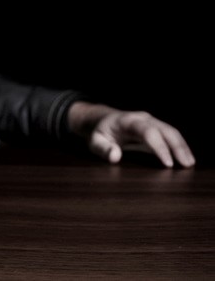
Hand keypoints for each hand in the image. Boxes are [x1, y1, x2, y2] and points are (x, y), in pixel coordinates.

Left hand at [68, 102, 194, 167]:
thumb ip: (102, 149)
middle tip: (186, 165)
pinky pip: (170, 135)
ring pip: (171, 131)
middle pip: (165, 130)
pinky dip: (179, 146)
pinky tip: (185, 158)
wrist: (101, 119)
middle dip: (177, 147)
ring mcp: (150, 122)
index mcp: (128, 121)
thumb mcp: (95, 141)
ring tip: (189, 164)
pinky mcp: (155, 128)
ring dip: (182, 147)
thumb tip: (114, 156)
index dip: (159, 147)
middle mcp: (142, 119)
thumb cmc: (99, 132)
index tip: (168, 164)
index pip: (148, 132)